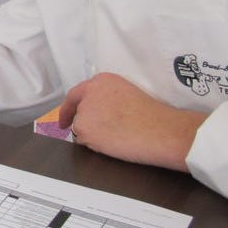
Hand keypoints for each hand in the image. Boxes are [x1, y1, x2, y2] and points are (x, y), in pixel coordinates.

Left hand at [58, 72, 206, 171]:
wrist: (162, 131)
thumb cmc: (153, 117)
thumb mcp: (127, 94)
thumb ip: (106, 98)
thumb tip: (97, 113)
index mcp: (102, 81)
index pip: (78, 94)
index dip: (70, 108)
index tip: (65, 118)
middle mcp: (89, 92)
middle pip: (78, 112)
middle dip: (84, 124)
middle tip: (95, 135)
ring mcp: (85, 110)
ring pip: (80, 128)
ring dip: (92, 135)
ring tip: (116, 138)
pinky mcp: (83, 128)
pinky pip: (83, 142)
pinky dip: (93, 146)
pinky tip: (112, 144)